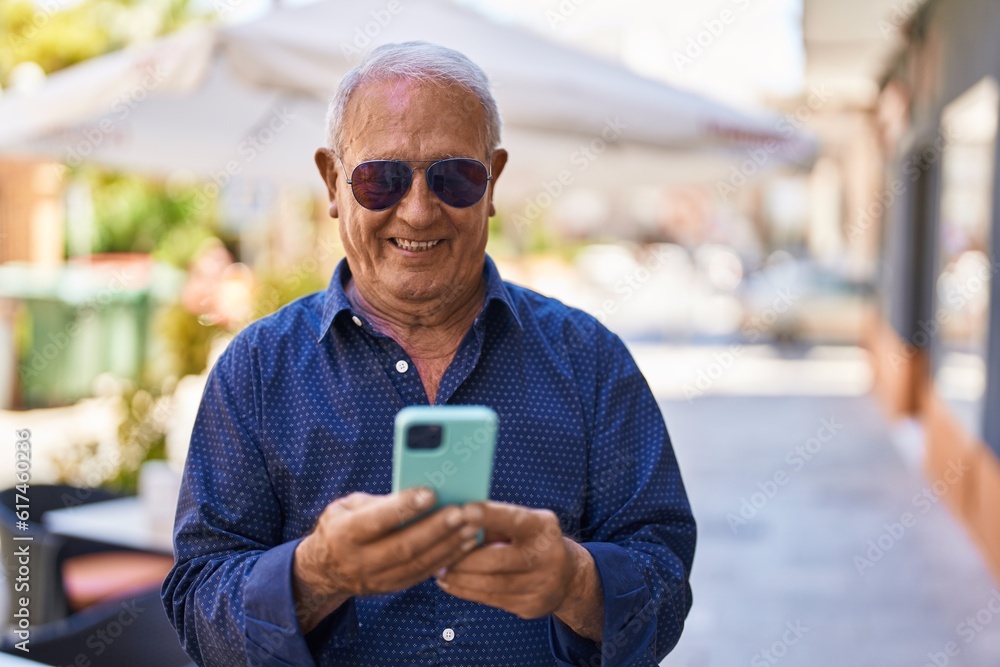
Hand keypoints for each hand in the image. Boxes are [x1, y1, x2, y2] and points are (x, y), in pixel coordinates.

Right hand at [293, 488, 481, 631]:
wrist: (325, 569)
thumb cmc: (342, 525)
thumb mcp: (348, 506)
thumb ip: (379, 502)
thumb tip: (420, 491)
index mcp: (344, 534)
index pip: (377, 521)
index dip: (404, 507)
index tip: (431, 492)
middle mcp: (359, 560)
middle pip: (403, 546)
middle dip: (436, 529)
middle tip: (463, 512)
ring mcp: (376, 578)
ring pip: (417, 564)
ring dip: (448, 545)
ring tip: (472, 526)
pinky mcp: (391, 587)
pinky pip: (423, 574)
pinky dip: (447, 558)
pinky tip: (466, 543)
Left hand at [435, 502, 602, 638]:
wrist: (567, 576)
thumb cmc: (530, 540)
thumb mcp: (522, 522)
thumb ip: (494, 521)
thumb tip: (455, 519)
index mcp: (542, 527)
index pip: (514, 520)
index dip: (489, 515)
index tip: (464, 510)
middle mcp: (546, 556)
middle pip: (497, 560)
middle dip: (463, 559)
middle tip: (437, 555)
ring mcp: (540, 585)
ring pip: (491, 584)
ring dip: (459, 578)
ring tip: (438, 571)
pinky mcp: (530, 606)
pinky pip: (491, 599)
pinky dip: (467, 591)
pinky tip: (450, 584)